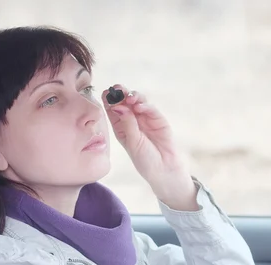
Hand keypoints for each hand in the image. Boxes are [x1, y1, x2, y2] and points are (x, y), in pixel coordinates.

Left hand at [102, 85, 196, 210]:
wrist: (164, 169)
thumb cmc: (145, 159)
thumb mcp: (132, 142)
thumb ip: (127, 123)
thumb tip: (119, 106)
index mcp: (121, 127)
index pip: (113, 110)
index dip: (109, 100)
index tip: (106, 92)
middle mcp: (132, 120)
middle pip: (125, 102)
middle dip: (121, 94)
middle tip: (118, 88)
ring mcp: (145, 119)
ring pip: (138, 102)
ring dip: (133, 96)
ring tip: (129, 97)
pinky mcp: (158, 119)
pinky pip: (150, 109)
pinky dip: (145, 105)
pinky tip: (139, 105)